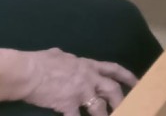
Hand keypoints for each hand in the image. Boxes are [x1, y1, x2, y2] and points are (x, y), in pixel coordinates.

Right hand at [0, 47, 137, 115]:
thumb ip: (67, 59)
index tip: (138, 83)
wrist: (28, 72)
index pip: (113, 69)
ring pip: (99, 107)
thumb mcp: (59, 55)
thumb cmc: (41, 61)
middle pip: (112, 90)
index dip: (127, 76)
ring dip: (105, 115)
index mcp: (88, 65)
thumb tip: (63, 56)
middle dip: (121, 100)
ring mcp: (80, 92)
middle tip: (129, 108)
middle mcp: (89, 78)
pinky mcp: (68, 104)